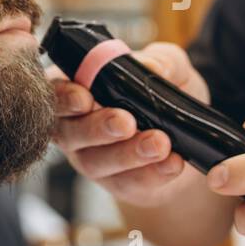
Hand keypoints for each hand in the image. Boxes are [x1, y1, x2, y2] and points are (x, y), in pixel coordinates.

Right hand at [49, 42, 208, 206]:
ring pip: (97, 162)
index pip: (55, 92)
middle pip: (70, 132)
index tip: (85, 98)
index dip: (65, 97)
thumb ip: (161, 60)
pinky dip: (152, 173)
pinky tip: (172, 163)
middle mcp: (74, 126)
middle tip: (126, 122)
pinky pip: (127, 182)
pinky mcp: (117, 184)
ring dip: (129, 153)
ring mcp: (91, 159)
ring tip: (160, 143)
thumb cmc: (165, 92)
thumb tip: (150, 68)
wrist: (189, 136)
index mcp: (76, 89)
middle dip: (97, 127)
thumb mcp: (169, 67)